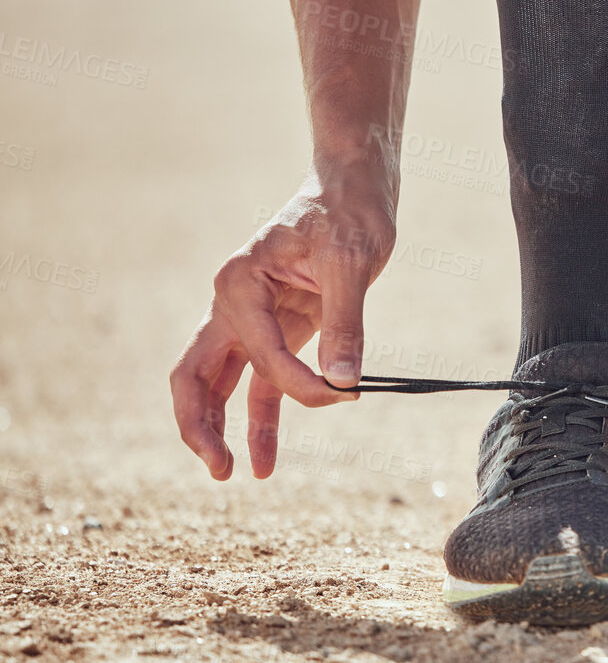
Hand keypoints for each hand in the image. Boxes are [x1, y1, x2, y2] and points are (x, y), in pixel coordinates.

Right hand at [169, 169, 394, 479]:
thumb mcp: (353, 261)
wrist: (356, 187)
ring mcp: (252, 319)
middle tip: (220, 469)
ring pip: (222, 383)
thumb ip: (346, 323)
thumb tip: (343, 382)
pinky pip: (259, 380)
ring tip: (240, 475)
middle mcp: (233, 303)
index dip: (298, 382)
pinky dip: (260, 415)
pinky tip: (264, 456)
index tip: (344, 394)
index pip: (259, 352)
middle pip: (196, 374)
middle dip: (202, 424)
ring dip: (226, 428)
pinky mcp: (279, 329)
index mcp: (239, 283)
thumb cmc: (351, 212)